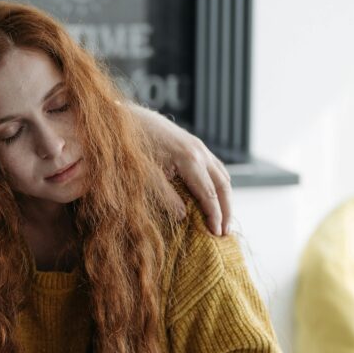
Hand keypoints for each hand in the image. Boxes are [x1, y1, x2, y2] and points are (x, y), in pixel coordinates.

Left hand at [132, 107, 231, 235]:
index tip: (216, 235)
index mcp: (190, 160)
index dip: (214, 216)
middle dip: (226, 210)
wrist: (127, 118)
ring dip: (225, 198)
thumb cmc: (134, 147)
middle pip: (222, 185)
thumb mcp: (146, 176)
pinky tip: (215, 197)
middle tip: (225, 233)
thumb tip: (184, 217)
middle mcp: (200, 152)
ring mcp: (199, 146)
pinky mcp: (194, 145)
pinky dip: (219, 185)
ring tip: (223, 219)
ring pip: (222, 175)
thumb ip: (165, 197)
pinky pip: (215, 167)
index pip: (209, 194)